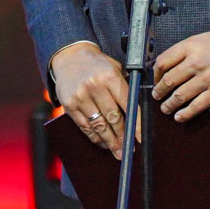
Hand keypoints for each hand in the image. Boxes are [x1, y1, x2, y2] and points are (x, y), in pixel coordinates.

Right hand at [51, 43, 131, 158]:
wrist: (69, 56)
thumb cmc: (97, 64)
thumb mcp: (115, 68)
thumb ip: (126, 86)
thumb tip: (138, 113)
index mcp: (110, 76)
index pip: (127, 103)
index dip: (135, 123)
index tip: (140, 138)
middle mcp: (95, 86)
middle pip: (113, 118)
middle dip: (123, 136)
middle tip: (130, 149)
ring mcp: (80, 96)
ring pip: (99, 125)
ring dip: (110, 142)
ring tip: (118, 152)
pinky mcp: (69, 105)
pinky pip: (85, 126)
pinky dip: (95, 137)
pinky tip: (102, 142)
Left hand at [152, 27, 209, 121]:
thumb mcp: (205, 38)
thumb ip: (189, 49)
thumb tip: (174, 62)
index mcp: (190, 46)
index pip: (163, 61)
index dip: (156, 73)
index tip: (156, 78)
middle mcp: (195, 62)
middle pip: (169, 80)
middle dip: (159, 91)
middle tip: (156, 96)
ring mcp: (206, 79)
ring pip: (179, 96)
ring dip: (169, 104)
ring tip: (165, 108)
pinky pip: (196, 106)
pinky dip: (185, 114)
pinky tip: (180, 117)